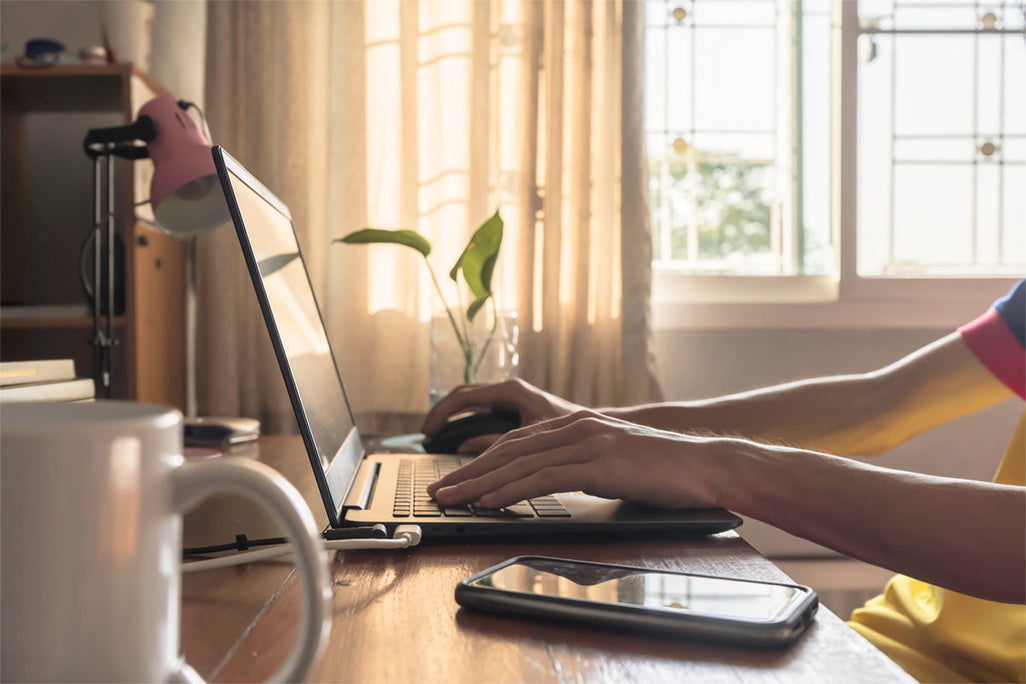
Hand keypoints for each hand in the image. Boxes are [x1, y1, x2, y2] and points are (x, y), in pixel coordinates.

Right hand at [421, 379, 584, 453]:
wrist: (595, 427)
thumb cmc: (572, 430)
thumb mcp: (531, 439)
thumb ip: (497, 443)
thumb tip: (465, 447)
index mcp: (511, 391)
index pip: (464, 397)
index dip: (442, 414)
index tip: (427, 431)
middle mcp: (508, 390)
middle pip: (462, 397)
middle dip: (441, 416)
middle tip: (424, 433)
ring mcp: (509, 398)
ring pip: (470, 403)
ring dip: (450, 417)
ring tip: (433, 435)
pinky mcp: (512, 409)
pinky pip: (480, 412)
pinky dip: (464, 423)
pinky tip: (456, 439)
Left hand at [426, 410, 719, 509]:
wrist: (706, 466)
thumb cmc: (665, 471)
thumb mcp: (614, 463)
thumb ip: (581, 467)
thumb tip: (552, 484)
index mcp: (578, 425)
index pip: (517, 443)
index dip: (482, 461)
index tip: (457, 480)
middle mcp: (577, 427)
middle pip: (509, 449)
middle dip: (469, 472)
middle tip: (439, 491)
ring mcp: (588, 441)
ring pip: (519, 463)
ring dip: (479, 484)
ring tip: (451, 499)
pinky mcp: (599, 462)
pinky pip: (543, 478)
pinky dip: (511, 490)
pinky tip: (489, 501)